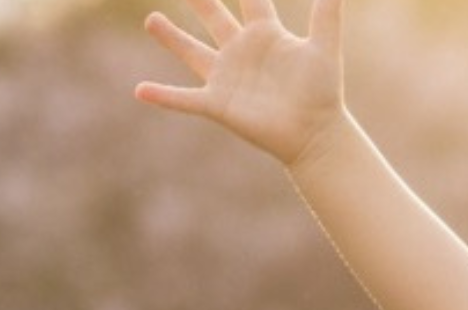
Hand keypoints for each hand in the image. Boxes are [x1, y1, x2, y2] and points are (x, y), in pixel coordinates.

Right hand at [135, 0, 346, 168]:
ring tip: (151, 20)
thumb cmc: (323, 94)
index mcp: (265, 34)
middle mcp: (241, 51)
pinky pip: (185, 99)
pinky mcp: (220, 104)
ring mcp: (228, 77)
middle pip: (213, 15)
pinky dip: (164, 96)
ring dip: (171, 37)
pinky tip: (141, 91)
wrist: (317, 137)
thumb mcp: (324, 48)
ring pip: (192, 51)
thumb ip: (327, 14)